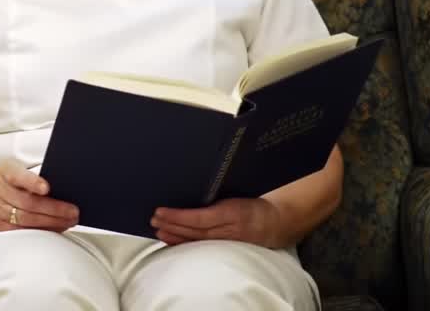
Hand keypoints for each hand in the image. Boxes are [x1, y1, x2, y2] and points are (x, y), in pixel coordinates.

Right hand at [0, 159, 78, 232]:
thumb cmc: (6, 185)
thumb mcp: (14, 172)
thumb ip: (32, 177)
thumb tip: (62, 189)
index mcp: (4, 171)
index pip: (17, 175)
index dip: (32, 182)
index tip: (47, 188)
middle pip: (27, 202)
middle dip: (53, 209)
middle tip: (73, 212)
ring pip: (25, 220)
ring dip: (51, 222)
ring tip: (68, 221)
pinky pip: (19, 232)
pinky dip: (40, 232)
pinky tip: (53, 229)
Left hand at [151, 197, 282, 247]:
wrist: (276, 222)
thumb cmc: (254, 203)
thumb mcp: (238, 192)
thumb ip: (216, 192)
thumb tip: (189, 182)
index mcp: (233, 211)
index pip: (200, 217)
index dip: (178, 216)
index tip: (160, 211)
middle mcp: (230, 229)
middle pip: (195, 230)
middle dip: (172, 226)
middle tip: (153, 219)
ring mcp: (228, 240)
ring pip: (197, 240)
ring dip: (175, 236)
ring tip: (157, 229)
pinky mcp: (227, 247)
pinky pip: (202, 246)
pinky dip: (185, 243)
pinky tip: (171, 239)